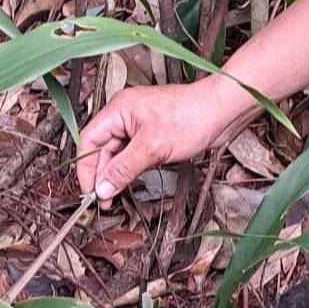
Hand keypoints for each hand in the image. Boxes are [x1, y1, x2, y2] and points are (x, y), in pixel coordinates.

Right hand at [75, 78, 255, 204]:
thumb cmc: (193, 116)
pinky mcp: (152, 134)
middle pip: (102, 148)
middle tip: (105, 199)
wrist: (222, 112)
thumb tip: (103, 187)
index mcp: (119, 109)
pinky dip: (130, 168)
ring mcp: (139, 124)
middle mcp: (125, 114)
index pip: (89, 139)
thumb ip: (124, 168)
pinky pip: (132, 154)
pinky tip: (131, 181)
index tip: (90, 190)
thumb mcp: (152, 147)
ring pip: (118, 153)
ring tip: (117, 194)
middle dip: (102, 174)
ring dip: (116, 173)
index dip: (86, 167)